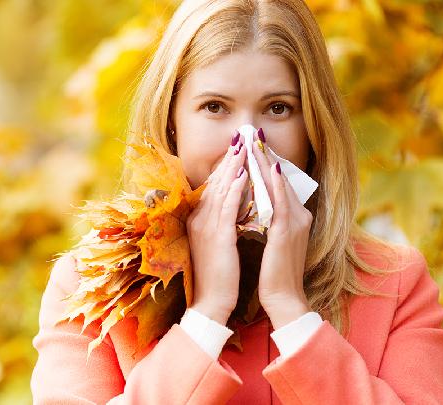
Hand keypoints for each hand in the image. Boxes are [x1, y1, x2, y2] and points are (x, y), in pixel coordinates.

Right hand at [185, 135, 248, 324]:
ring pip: (220, 190)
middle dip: (229, 160)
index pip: (212, 187)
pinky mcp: (217, 239)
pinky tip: (243, 176)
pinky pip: (226, 209)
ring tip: (244, 148)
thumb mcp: (217, 245)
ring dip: (232, 167)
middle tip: (241, 138)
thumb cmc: (218, 276)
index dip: (224, 167)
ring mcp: (206, 228)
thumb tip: (234, 206)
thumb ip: (221, 223)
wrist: (211, 303)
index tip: (236, 149)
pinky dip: (234, 190)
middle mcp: (198, 220)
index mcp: (198, 221)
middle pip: (214, 183)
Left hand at [251, 129, 311, 328]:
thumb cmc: (274, 274)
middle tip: (253, 134)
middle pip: (281, 179)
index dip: (267, 163)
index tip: (254, 144)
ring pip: (280, 186)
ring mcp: (295, 223)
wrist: (283, 299)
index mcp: (295, 218)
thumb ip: (269, 221)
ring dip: (268, 163)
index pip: (280, 184)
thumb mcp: (273, 242)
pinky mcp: (287, 232)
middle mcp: (299, 216)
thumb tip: (255, 204)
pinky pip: (281, 202)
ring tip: (256, 143)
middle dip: (266, 156)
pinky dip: (275, 184)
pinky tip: (270, 168)